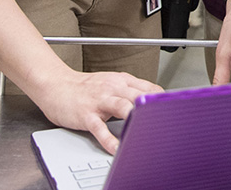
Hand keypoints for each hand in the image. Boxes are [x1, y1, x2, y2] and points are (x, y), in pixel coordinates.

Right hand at [27, 66, 161, 154]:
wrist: (56, 85)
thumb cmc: (85, 87)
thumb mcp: (111, 83)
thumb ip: (130, 91)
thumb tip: (151, 101)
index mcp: (122, 81)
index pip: (148, 87)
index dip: (162, 99)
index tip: (173, 110)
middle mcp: (113, 88)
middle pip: (138, 95)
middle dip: (152, 107)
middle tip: (166, 121)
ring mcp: (99, 101)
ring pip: (122, 106)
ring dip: (134, 117)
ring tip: (145, 130)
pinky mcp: (86, 114)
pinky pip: (99, 128)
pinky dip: (108, 139)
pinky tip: (116, 148)